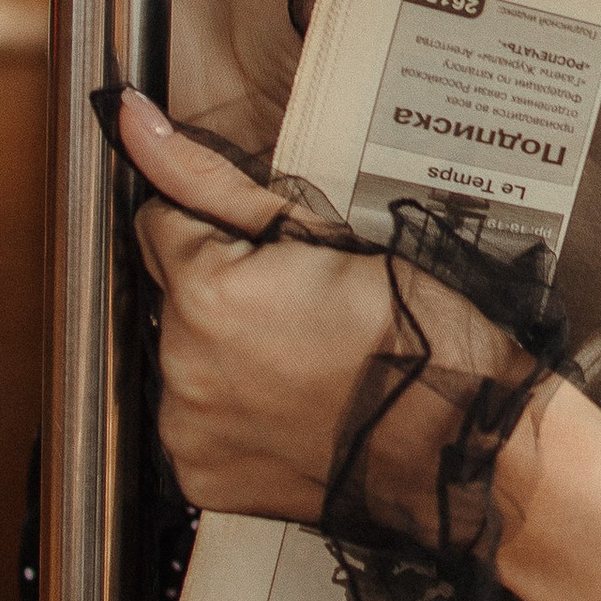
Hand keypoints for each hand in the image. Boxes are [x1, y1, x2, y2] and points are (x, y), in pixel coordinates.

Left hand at [114, 92, 600, 600]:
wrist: (468, 448)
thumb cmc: (420, 337)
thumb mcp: (326, 235)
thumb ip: (212, 180)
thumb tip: (132, 119)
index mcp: (205, 292)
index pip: (162, 226)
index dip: (223, 233)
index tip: (275, 256)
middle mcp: (178, 367)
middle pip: (174, 299)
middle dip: (224, 295)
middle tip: (306, 313)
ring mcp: (188, 432)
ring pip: (185, 362)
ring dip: (226, 356)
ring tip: (308, 366)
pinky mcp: (203, 481)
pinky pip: (199, 426)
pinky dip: (235, 415)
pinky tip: (294, 409)